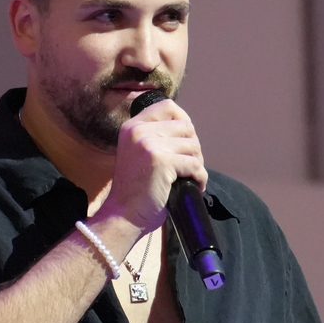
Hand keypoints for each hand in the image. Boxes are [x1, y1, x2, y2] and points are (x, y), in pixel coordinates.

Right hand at [94, 97, 206, 233]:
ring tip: (189, 177)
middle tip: (188, 167)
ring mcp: (150, 145)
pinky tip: (194, 186)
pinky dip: (200, 178)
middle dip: (193, 147)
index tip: (186, 141)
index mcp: (132, 126)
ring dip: (197, 163)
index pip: (168, 106)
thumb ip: (155, 138)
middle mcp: (139, 131)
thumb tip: (187, 130)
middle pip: (186, 126)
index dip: (184, 121)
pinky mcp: (162, 162)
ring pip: (193, 146)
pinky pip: (195, 165)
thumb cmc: (135, 190)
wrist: (123, 215)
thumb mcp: (138, 153)